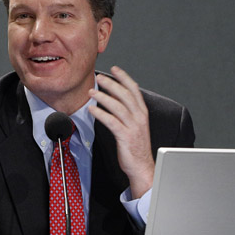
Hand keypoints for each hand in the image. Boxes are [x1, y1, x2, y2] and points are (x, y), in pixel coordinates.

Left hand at [88, 66, 154, 198]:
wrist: (142, 166)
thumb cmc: (135, 145)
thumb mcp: (133, 124)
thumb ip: (125, 109)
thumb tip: (113, 95)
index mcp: (142, 112)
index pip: (134, 89)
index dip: (124, 77)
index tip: (114, 69)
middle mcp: (140, 117)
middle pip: (125, 95)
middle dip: (112, 84)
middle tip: (99, 78)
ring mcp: (133, 127)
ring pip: (118, 106)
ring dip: (103, 97)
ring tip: (92, 92)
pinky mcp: (126, 136)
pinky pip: (112, 122)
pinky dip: (101, 114)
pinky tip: (91, 109)